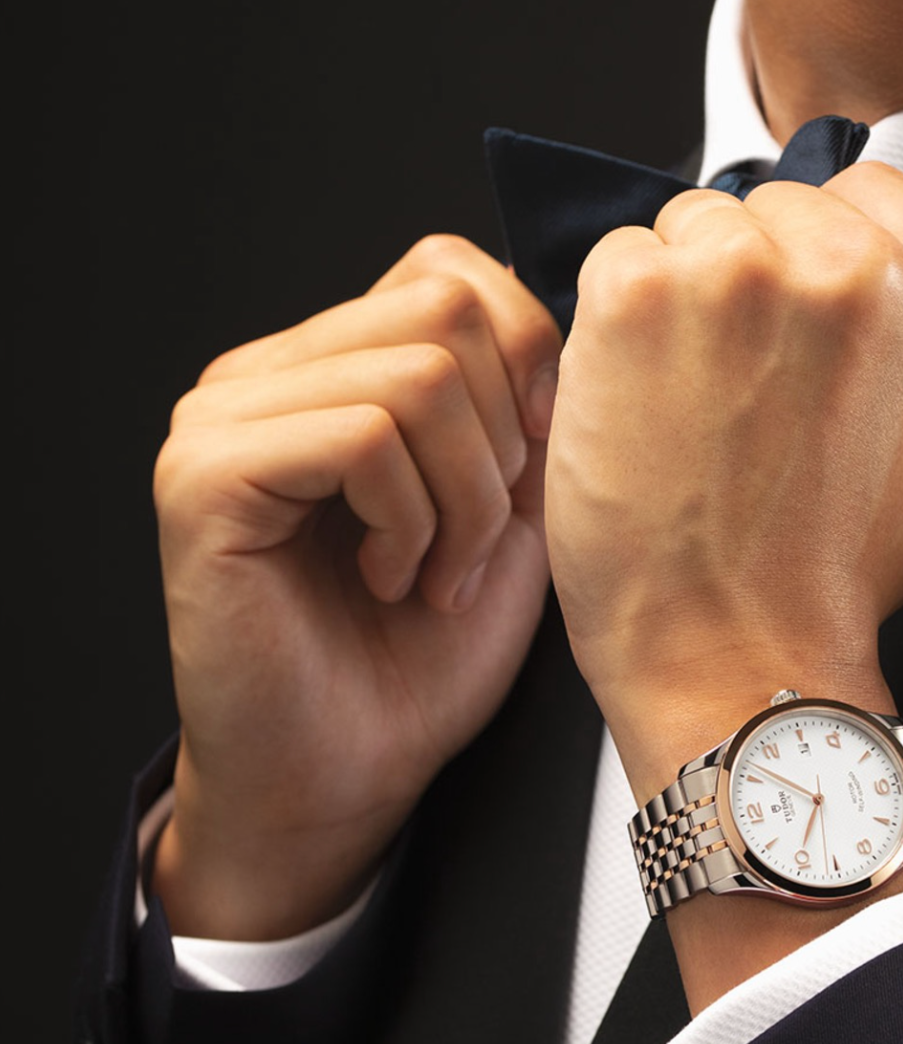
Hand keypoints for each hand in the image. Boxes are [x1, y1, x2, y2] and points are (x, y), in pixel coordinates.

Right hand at [150, 235, 561, 939]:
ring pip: (417, 375)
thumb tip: (556, 326)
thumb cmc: (422, 657)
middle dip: (505, 440)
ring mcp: (225, 417)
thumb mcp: (506, 512)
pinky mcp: (206, 477)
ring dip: (465, 499)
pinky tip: (393, 580)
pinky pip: (363, 437)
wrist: (350, 772)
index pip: (450, 271)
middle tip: (480, 540)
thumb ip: (519, 409)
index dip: (526, 361)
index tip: (536, 468)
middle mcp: (269, 374)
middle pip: (444, 310)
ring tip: (437, 575)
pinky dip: (412, 521)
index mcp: (333, 368)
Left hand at [546, 161, 902, 803]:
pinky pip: (614, 264)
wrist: (740, 658)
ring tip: (691, 413)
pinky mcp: (640, 294)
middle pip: (767, 210)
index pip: (863, 199)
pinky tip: (640, 411)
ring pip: (688, 232)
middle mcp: (859, 268)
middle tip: (741, 396)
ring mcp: (746, 272)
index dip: (814, 266)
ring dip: (677, 307)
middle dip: (744, 287)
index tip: (796, 335)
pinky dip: (612, 332)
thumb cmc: (832, 585)